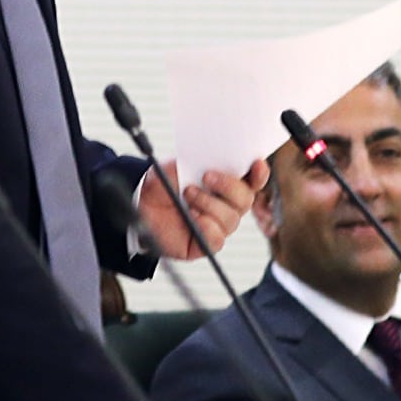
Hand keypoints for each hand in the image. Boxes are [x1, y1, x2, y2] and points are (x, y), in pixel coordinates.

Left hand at [137, 160, 269, 260]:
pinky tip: (191, 217)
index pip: (253, 181)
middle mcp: (227, 206)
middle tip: (207, 177)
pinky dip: (204, 225)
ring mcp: (218, 226)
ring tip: (187, 195)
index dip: (259, 174)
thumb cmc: (163, 184)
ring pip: (231, 218)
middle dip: (228, 186)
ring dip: (208, 203)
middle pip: (246, 199)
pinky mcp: (206, 244)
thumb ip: (201, 162)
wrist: (140, 204)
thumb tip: (218, 157)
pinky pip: (216, 237)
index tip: (257, 164)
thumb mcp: (180, 165)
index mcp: (226, 185)